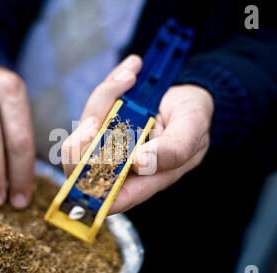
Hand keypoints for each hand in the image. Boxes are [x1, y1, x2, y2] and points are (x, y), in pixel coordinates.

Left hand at [62, 55, 213, 213]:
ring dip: (105, 97)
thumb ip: (174, 150)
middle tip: (103, 109)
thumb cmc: (194, 119)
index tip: (89, 157)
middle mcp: (122, 165)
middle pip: (82, 165)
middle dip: (85, 137)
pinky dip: (110, 84)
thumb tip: (141, 162)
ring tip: (132, 76)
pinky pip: (95, 105)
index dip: (90, 187)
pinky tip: (132, 70)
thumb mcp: (192, 131)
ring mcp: (110, 143)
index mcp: (145, 180)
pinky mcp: (105, 121)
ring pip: (86, 129)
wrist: (190, 95)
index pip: (109, 198)